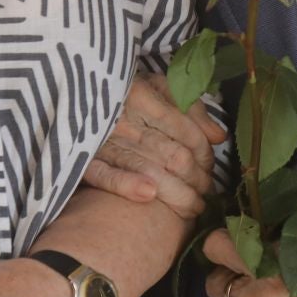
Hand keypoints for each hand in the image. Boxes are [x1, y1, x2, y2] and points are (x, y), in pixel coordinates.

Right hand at [82, 72, 223, 220]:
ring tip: (193, 208)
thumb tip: (220, 137)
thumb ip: (192, 110)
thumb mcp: (160, 89)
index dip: (204, 153)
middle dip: (197, 179)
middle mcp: (122, 116)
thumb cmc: (127, 93)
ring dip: (176, 194)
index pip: (186, 131)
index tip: (211, 167)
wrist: (76, 94)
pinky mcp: (83, 160)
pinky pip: (105, 176)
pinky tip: (149, 196)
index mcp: (142, 95)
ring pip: (148, 170)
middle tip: (207, 192)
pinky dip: (127, 185)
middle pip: (173, 156)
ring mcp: (101, 139)